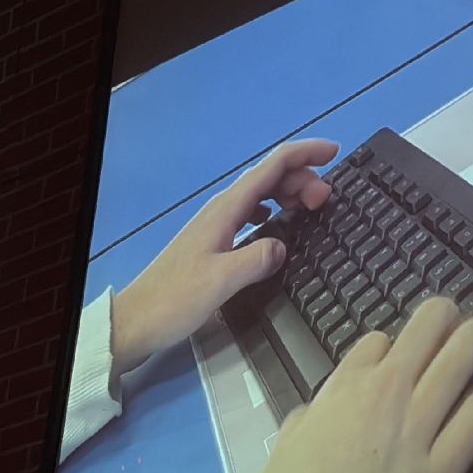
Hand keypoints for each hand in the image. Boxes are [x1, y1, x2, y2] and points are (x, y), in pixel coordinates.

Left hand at [109, 139, 337, 383]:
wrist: (138, 320)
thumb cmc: (176, 300)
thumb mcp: (221, 281)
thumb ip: (256, 259)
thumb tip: (283, 246)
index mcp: (226, 210)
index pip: (271, 168)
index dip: (304, 155)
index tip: (334, 152)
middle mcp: (222, 210)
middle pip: (268, 177)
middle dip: (303, 177)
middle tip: (328, 200)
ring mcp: (217, 224)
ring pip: (260, 194)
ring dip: (289, 192)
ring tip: (312, 208)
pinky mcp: (215, 241)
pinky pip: (251, 213)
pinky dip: (273, 210)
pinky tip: (280, 225)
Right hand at [230, 298, 472, 472]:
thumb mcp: (283, 452)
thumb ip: (306, 423)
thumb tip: (313, 413)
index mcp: (339, 392)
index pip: (379, 340)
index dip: (394, 342)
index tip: (401, 349)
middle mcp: (382, 398)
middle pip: (429, 327)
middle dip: (447, 317)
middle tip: (458, 318)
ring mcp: (415, 430)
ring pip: (463, 355)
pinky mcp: (442, 470)